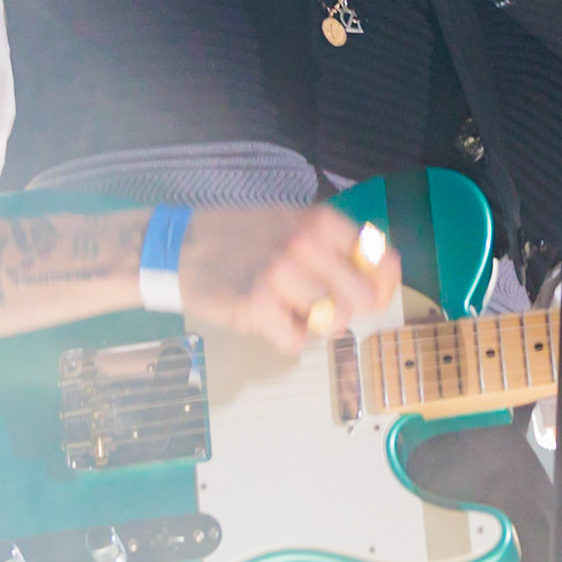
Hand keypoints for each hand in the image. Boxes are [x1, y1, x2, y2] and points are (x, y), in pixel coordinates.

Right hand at [173, 204, 400, 353]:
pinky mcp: (256, 306)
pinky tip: (265, 318)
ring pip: (332, 322)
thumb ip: (334, 246)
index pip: (379, 257)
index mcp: (320, 220)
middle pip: (362, 298)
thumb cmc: (241, 239)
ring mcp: (281, 275)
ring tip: (286, 308)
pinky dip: (284, 337)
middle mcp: (305, 243)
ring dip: (312, 324)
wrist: (178, 248)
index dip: (383, 284)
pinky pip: (296, 341)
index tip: (375, 295)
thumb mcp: (291, 223)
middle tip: (321, 306)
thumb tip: (382, 275)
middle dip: (347, 309)